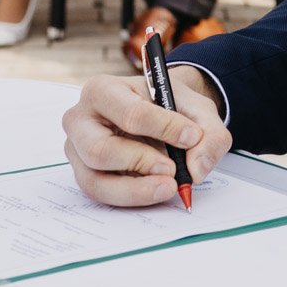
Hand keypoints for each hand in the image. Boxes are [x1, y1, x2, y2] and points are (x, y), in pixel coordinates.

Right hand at [63, 66, 232, 207]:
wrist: (160, 113)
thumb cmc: (170, 106)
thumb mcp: (199, 109)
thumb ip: (209, 135)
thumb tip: (196, 170)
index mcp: (103, 90)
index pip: (131, 114)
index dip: (164, 129)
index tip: (191, 137)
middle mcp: (80, 119)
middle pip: (101, 150)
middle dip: (141, 164)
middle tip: (173, 171)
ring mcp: (77, 150)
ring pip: (96, 180)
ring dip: (136, 189)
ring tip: (168, 186)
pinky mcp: (84, 173)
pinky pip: (101, 194)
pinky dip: (131, 197)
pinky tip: (155, 191)